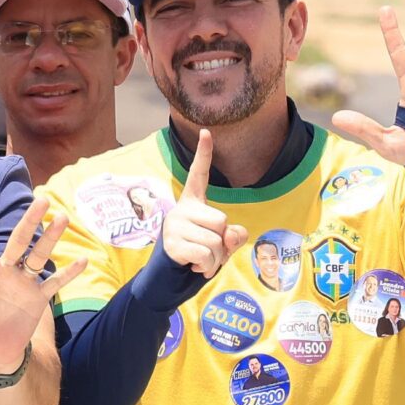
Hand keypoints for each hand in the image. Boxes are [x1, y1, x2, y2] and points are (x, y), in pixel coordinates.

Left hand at [0, 193, 78, 375]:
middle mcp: (4, 271)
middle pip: (17, 241)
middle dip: (28, 222)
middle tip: (41, 200)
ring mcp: (22, 284)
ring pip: (37, 256)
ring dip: (50, 239)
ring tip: (62, 218)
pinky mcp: (37, 300)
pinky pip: (53, 284)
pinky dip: (67, 273)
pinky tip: (82, 260)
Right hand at [160, 129, 247, 276]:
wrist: (170, 272)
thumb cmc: (199, 251)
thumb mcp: (222, 242)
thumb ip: (234, 235)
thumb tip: (228, 236)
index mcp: (193, 202)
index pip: (199, 174)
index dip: (203, 154)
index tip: (206, 131)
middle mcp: (181, 209)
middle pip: (221, 221)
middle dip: (222, 242)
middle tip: (209, 250)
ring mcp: (175, 225)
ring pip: (215, 242)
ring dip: (216, 259)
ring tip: (202, 261)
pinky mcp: (172, 244)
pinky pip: (205, 255)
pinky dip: (208, 267)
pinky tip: (196, 266)